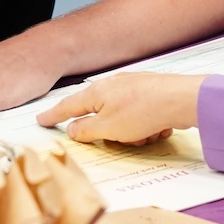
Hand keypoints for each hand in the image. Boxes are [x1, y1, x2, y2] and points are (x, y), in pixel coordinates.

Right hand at [36, 72, 204, 144]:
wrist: (181, 99)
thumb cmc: (143, 111)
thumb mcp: (107, 128)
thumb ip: (85, 131)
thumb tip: (73, 129)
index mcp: (96, 92)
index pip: (68, 106)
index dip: (54, 115)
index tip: (41, 119)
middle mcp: (112, 86)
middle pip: (100, 117)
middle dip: (112, 133)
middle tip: (124, 138)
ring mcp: (133, 89)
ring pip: (122, 121)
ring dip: (133, 134)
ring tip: (146, 134)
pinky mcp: (150, 94)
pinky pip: (140, 118)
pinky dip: (147, 127)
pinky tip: (158, 128)